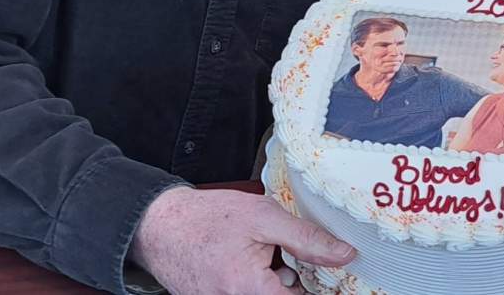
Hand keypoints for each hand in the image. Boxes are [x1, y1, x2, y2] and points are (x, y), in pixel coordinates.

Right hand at [129, 186, 355, 294]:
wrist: (159, 224)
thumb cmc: (208, 218)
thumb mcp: (264, 217)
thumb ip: (307, 238)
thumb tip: (344, 255)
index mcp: (251, 290)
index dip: (318, 286)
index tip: (329, 277)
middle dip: (292, 281)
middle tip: (286, 256)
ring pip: (266, 294)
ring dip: (274, 280)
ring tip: (261, 253)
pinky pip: (248, 293)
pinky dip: (255, 280)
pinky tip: (246, 259)